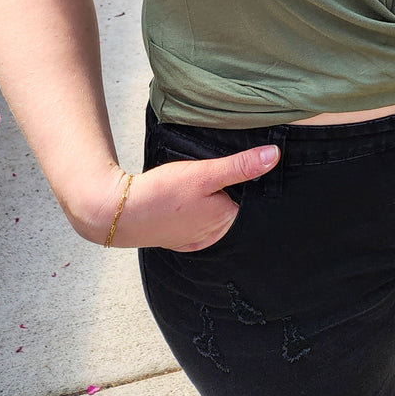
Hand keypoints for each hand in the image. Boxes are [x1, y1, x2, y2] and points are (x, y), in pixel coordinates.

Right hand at [84, 145, 279, 250]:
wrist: (119, 212)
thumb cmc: (162, 193)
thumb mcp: (205, 172)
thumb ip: (241, 166)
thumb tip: (274, 156)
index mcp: (227, 220)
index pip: (250, 195)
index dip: (244, 177)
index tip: (232, 165)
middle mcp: (215, 235)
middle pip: (231, 204)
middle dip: (227, 189)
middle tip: (208, 173)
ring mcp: (195, 239)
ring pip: (212, 212)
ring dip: (209, 199)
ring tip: (193, 185)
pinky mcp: (178, 238)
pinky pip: (195, 221)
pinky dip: (193, 209)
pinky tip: (183, 199)